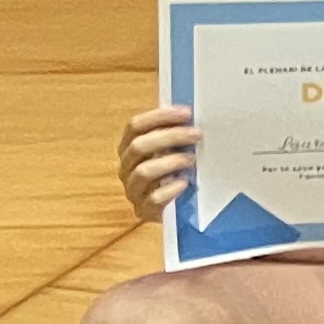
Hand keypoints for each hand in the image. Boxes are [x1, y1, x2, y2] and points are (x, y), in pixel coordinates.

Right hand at [118, 104, 196, 220]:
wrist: (173, 209)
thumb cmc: (172, 172)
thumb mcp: (171, 150)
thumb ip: (173, 134)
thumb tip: (190, 114)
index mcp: (129, 149)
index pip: (135, 126)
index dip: (159, 116)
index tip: (187, 113)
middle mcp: (126, 168)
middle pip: (139, 146)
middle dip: (170, 136)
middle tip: (197, 134)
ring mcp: (133, 190)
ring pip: (143, 171)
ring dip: (170, 162)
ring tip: (191, 159)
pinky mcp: (144, 210)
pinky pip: (154, 199)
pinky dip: (170, 189)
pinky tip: (184, 183)